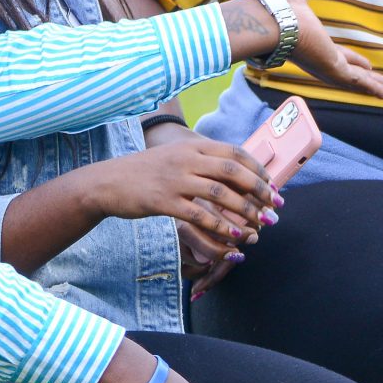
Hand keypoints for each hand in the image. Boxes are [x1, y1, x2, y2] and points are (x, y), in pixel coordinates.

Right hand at [93, 138, 276, 258]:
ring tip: (261, 225)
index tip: (273, 186)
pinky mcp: (163, 201)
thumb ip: (203, 161)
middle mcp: (187, 159)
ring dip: (245, 210)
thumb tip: (236, 174)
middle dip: (260, 190)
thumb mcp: (176, 158)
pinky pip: (199, 215)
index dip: (259, 170)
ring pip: (220, 194)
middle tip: (275, 206)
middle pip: (234, 171)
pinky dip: (220, 226)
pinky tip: (234, 236)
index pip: (236, 153)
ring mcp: (175, 179)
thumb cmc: (145, 172)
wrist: (107, 182)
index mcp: (193, 146)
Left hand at [258, 0, 382, 97]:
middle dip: (359, 74)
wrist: (273, 17)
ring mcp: (324, 66)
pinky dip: (370, 88)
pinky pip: (355, 81)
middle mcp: (315, 57)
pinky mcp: (331, 70)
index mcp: (307, 41)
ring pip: (352, 79)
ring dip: (368, 84)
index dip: (342, 56)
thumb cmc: (276, 0)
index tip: (349, 60)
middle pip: (343, 69)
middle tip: (373, 78)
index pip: (329, 52)